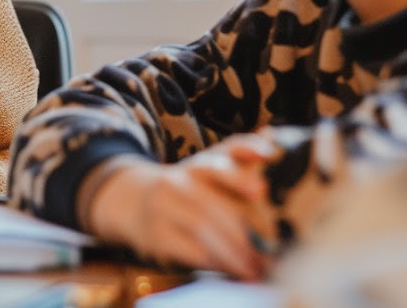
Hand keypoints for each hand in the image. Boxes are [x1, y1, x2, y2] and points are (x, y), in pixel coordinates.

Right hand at [87, 134, 276, 281]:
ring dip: (234, 252)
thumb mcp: (208, 172)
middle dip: (246, 231)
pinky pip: (191, 250)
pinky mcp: (156, 234)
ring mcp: (163, 206)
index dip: (242, 159)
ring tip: (255, 268)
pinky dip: (216, 262)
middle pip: (214, 202)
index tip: (263, 176)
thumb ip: (240, 158)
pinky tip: (232, 270)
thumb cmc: (186, 190)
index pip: (222, 155)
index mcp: (199, 164)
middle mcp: (178, 180)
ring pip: (203, 227)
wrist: (134, 202)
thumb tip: (272, 137)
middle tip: (271, 250)